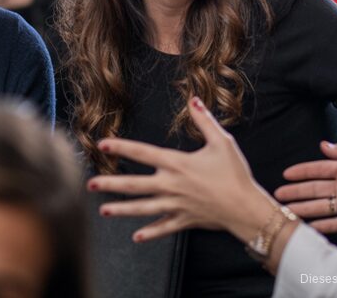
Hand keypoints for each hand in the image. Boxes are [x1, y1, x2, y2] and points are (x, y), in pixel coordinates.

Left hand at [87, 97, 280, 245]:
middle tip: (90, 184)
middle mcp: (171, 185)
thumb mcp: (222, 142)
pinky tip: (136, 236)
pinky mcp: (184, 220)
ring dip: (122, 210)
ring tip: (103, 211)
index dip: (121, 147)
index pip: (143, 153)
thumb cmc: (235, 174)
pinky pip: (163, 227)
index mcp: (177, 164)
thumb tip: (193, 100)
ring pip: (143, 208)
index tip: (101, 144)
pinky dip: (150, 232)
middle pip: (135, 184)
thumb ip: (205, 121)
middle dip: (111, 184)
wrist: (246, 208)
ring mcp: (176, 205)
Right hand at [274, 142, 336, 232]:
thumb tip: (322, 145)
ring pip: (320, 207)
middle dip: (296, 191)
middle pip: (314, 190)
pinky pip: (334, 224)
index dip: (303, 172)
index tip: (286, 174)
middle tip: (278, 194)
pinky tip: (308, 227)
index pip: (319, 170)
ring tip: (286, 211)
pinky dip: (321, 226)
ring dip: (303, 209)